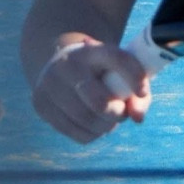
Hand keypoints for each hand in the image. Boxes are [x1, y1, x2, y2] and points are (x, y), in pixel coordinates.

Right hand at [30, 37, 150, 143]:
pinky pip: (76, 132)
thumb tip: (138, 118)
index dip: (133, 76)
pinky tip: (92, 123)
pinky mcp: (40, 104)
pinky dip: (91, 134)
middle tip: (121, 112)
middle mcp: (67, 64)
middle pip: (99, 102)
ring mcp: (50, 84)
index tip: (143, 92)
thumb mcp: (120, 71)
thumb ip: (138, 90)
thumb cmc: (100, 72)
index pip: (116, 59)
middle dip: (117, 113)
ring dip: (106, 126)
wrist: (58, 65)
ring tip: (108, 118)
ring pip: (87, 121)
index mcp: (92, 50)